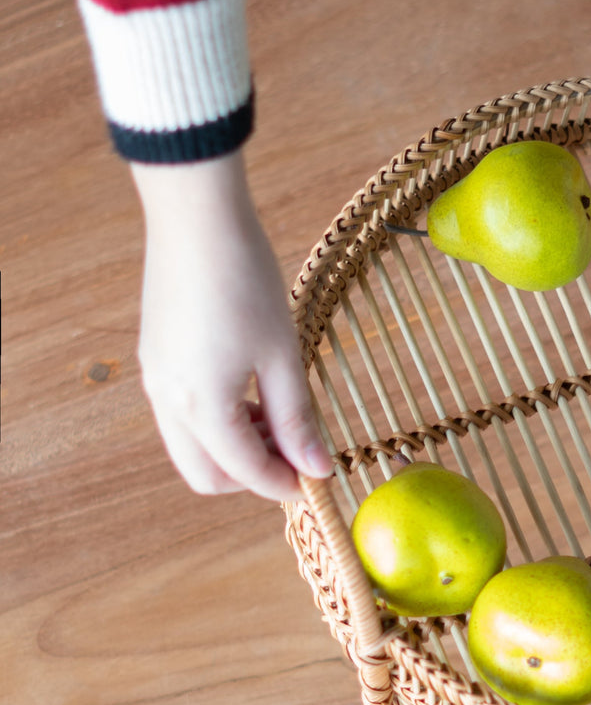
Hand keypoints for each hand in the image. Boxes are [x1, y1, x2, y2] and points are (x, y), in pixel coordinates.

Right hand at [132, 151, 331, 500]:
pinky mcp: (156, 357)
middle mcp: (167, 402)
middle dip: (253, 476)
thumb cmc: (244, 280)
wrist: (196, 219)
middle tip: (297, 454)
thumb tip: (317, 469)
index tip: (320, 482)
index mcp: (200, 407)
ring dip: (235, 449)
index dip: (285, 485)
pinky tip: (252, 391)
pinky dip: (217, 422)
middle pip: (206, 475)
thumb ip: (297, 419)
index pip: (245, 473)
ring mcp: (156, 380)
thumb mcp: (282, 355)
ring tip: (280, 417)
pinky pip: (182, 415)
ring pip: (192, 447)